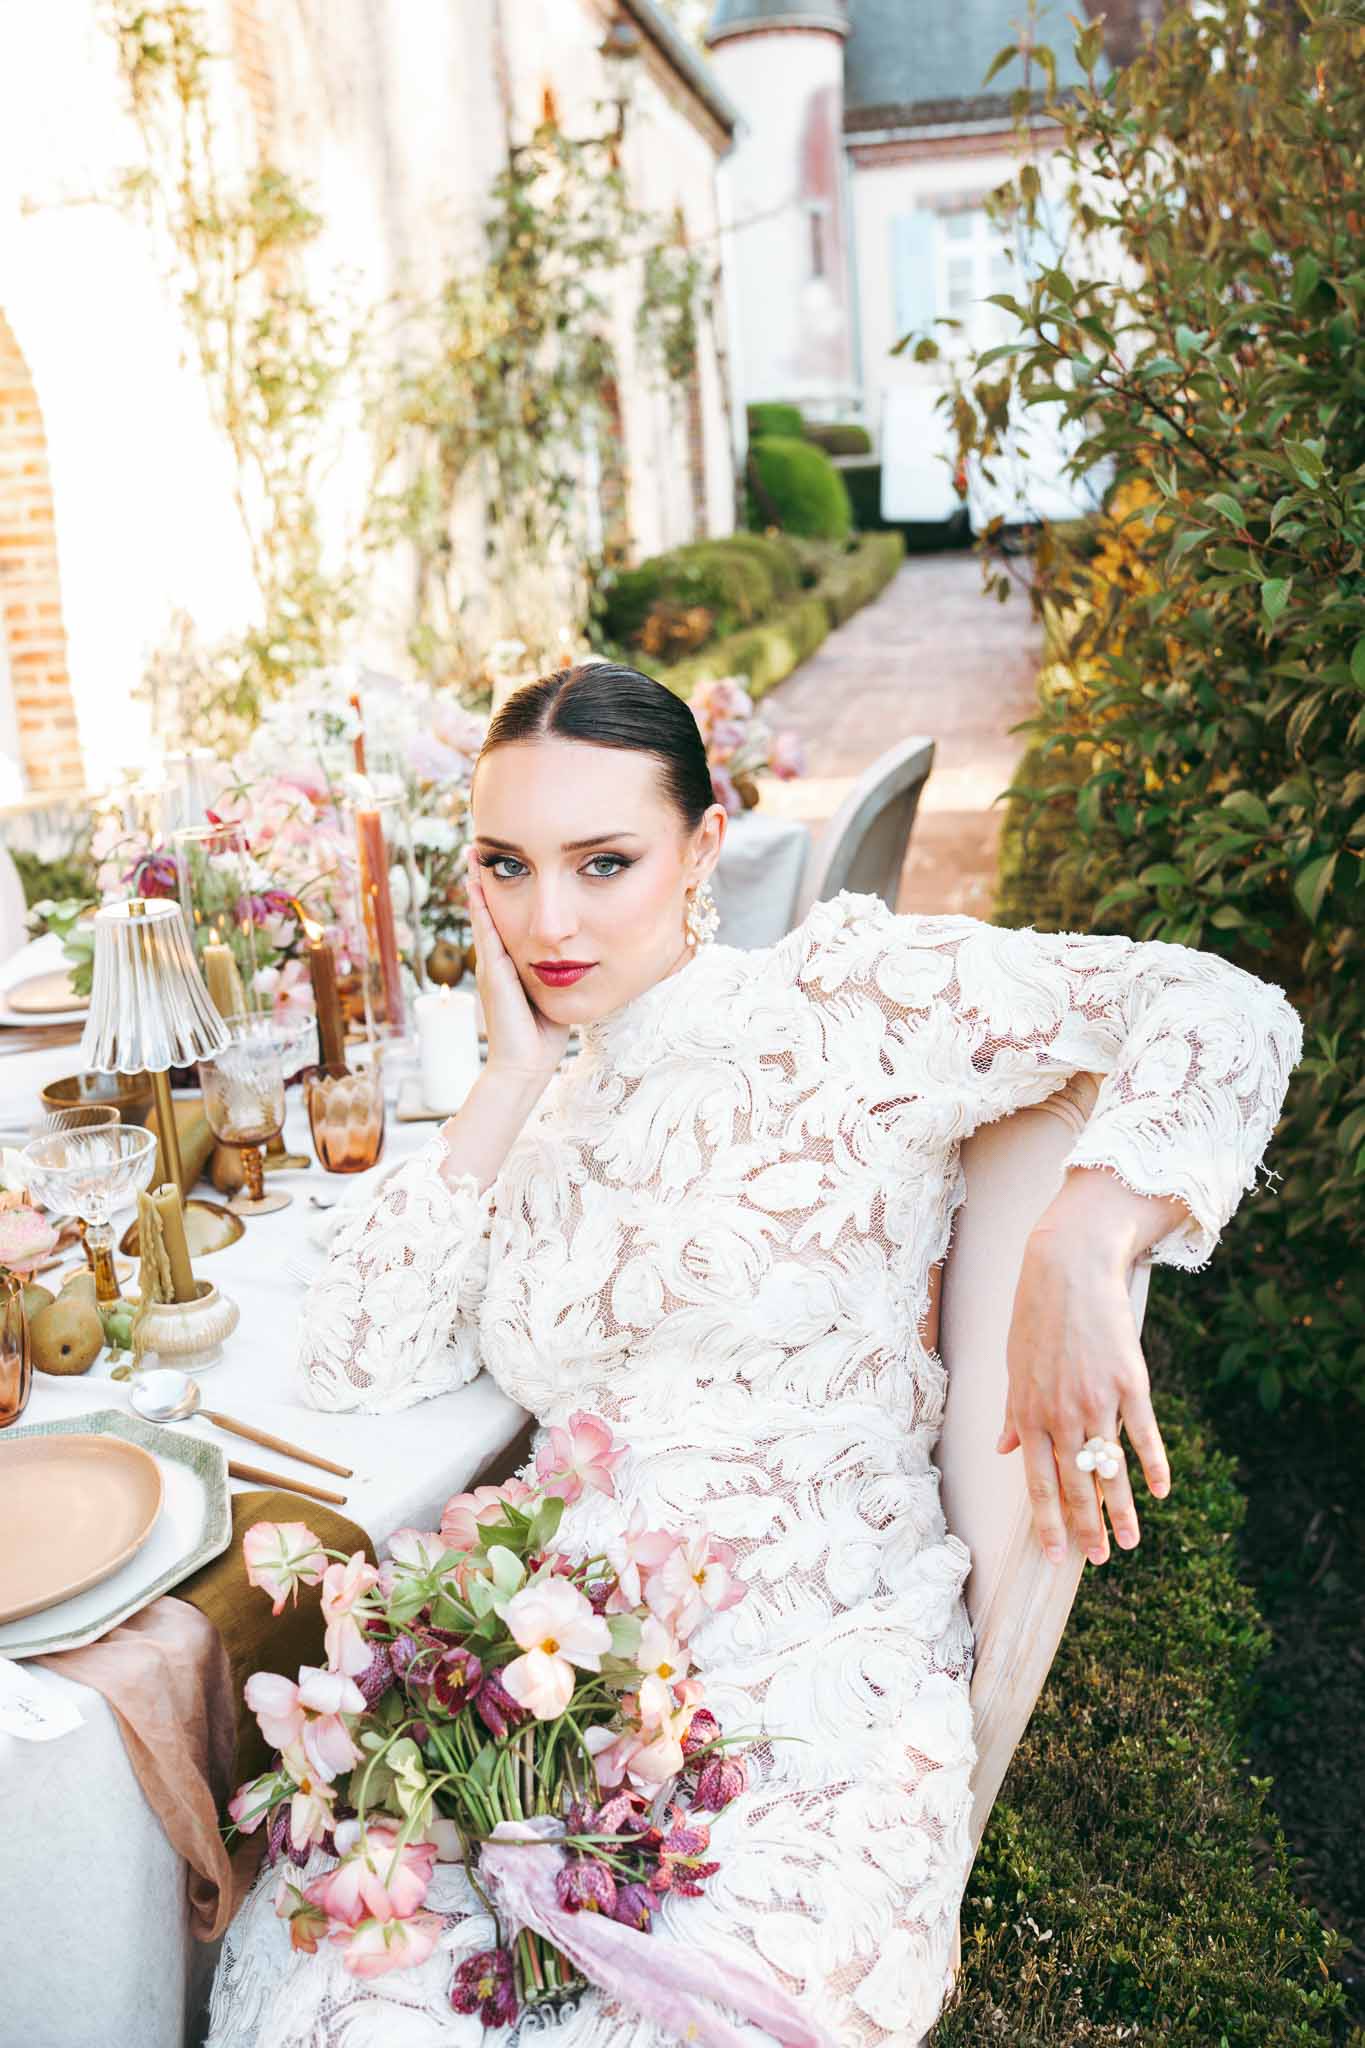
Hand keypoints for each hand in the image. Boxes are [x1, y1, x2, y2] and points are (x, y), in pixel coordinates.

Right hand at [465, 864, 570, 1082]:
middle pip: (488, 910)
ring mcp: (491, 966)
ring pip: (483, 916)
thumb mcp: (552, 992)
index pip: (504, 919)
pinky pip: (487, 934)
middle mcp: (496, 961)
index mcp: (511, 964)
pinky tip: (478, 887)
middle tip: (476, 847)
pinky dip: (481, 909)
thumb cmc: (543, 1035)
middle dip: (483, 879)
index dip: (501, 892)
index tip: (503, 863)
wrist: (526, 1065)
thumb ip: (557, 972)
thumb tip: (578, 955)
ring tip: (472, 855)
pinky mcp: (493, 975)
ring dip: (477, 885)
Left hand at [997, 1215, 1171, 1568]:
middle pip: (1075, 1484)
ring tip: (1128, 1543)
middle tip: (1097, 1559)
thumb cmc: (1037, 1315)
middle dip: (1085, 1526)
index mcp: (1029, 1412)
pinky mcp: (1130, 1382)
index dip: (1048, 1521)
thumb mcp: (1015, 1365)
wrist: (1070, 1269)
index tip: (1055, 1553)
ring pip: (1110, 1467)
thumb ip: (1016, 1413)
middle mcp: (1061, 1413)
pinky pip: (1143, 1434)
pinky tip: (1161, 1493)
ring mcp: (1097, 1399)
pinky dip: (1153, 1465)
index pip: (1038, 1482)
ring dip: (1120, 1509)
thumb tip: (1006, 1450)